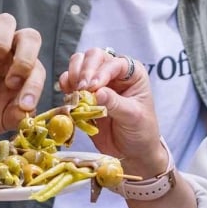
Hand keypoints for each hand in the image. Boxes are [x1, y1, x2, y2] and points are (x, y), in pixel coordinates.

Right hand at [0, 14, 46, 133]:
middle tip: (12, 81)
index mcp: (25, 70)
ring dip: (1, 44)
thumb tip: (27, 111)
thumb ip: (17, 115)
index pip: (38, 69)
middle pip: (30, 36)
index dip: (35, 86)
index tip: (24, 104)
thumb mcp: (3, 119)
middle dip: (25, 57)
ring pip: (6, 21)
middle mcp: (12, 53)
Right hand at [58, 47, 167, 174]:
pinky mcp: (84, 94)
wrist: (132, 151)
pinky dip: (65, 86)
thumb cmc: (141, 131)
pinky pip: (69, 81)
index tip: (92, 88)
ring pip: (79, 64)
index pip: (113, 63)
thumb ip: (115, 103)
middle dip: (84, 70)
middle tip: (81, 89)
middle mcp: (114, 72)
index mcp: (132, 73)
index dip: (101, 72)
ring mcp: (98, 81)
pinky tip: (68, 96)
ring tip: (75, 93)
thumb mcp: (133, 117)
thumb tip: (97, 92)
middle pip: (93, 56)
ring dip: (73, 76)